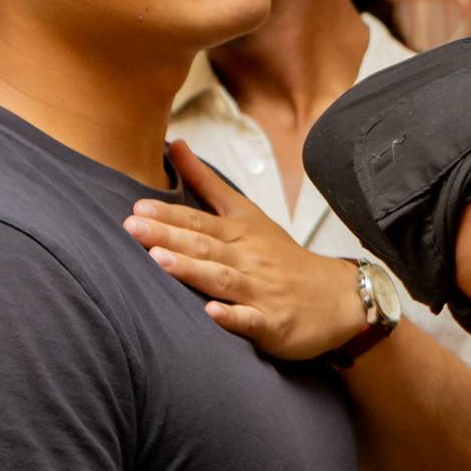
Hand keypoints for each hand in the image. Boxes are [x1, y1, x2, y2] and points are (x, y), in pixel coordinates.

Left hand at [125, 142, 368, 360]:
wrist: (336, 295)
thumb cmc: (283, 256)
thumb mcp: (249, 214)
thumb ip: (207, 184)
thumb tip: (175, 147)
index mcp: (241, 234)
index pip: (200, 221)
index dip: (169, 214)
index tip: (138, 207)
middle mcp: (249, 260)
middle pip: (206, 246)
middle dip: (169, 236)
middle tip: (134, 227)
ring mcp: (261, 292)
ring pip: (223, 279)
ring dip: (192, 270)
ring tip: (160, 260)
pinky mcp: (273, 323)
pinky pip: (252, 320)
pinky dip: (232, 317)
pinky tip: (212, 314)